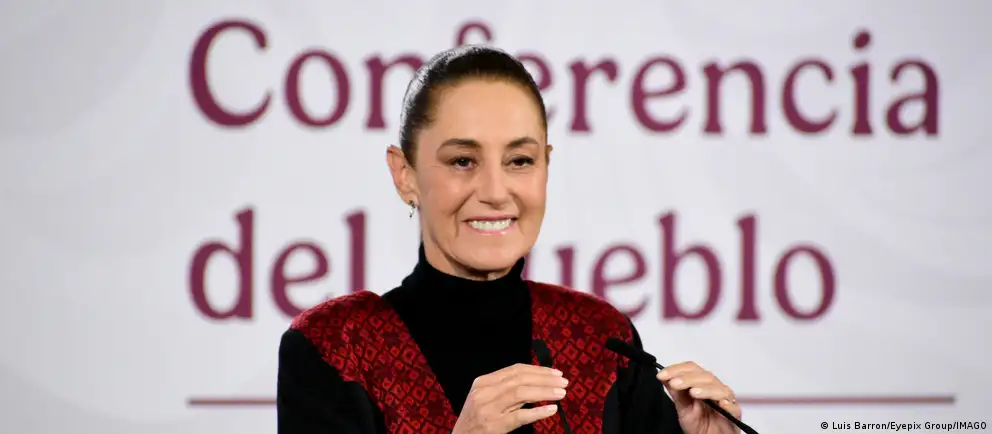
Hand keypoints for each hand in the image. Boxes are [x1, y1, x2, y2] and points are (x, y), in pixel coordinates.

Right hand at [451, 363, 568, 433]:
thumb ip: (505, 389)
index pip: (515, 370)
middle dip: (545, 379)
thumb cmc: (476, 419)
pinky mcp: (495, 426)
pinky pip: (520, 416)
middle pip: (520, 380)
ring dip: (544, 392)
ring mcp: (489, 410)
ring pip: (521, 394)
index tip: (555, 373)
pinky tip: (551, 410)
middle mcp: (485, 393)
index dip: (538, 370)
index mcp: (483, 382)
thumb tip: (537, 381)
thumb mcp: (485, 398)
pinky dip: (537, 412)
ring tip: (561, 393)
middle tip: (563, 381)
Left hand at [657, 362, 740, 433]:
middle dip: (688, 378)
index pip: (692, 369)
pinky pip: (734, 407)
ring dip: (705, 388)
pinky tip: (720, 403)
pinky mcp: (734, 415)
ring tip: (692, 392)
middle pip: (705, 376)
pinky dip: (727, 404)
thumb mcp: (682, 408)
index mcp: (702, 384)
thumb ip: (676, 393)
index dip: (677, 369)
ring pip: (719, 389)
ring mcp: (726, 401)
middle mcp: (715, 389)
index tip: (662, 375)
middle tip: (674, 383)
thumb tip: (664, 377)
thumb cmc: (699, 425)